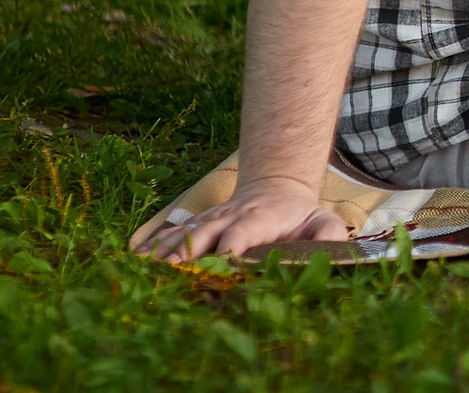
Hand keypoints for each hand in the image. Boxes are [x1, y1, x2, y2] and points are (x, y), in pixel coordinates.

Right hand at [136, 174, 348, 262]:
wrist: (275, 188)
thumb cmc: (299, 214)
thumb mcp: (322, 221)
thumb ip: (330, 235)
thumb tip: (332, 248)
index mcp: (258, 218)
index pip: (240, 233)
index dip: (229, 248)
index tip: (220, 266)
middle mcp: (227, 217)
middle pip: (203, 236)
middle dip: (189, 257)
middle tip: (175, 279)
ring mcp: (208, 221)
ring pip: (181, 236)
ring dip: (165, 256)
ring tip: (149, 276)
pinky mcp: (194, 226)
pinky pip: (169, 237)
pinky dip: (152, 250)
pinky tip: (136, 265)